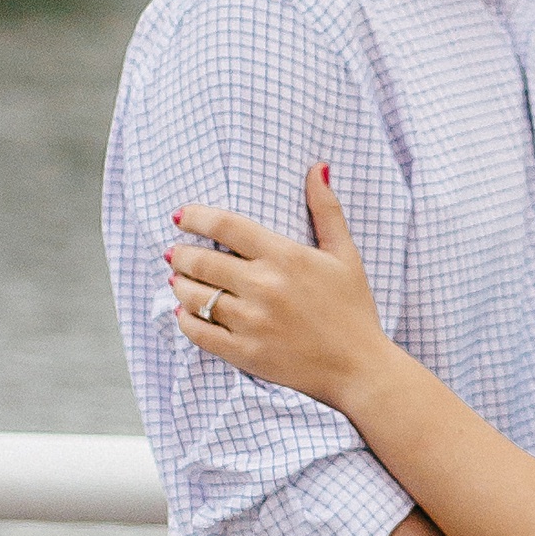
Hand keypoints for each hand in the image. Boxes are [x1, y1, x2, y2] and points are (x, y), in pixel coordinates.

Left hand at [167, 173, 391, 410]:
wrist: (359, 368)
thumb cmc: (353, 310)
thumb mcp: (345, 255)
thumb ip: (326, 209)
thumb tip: (318, 167)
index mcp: (285, 257)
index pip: (225, 225)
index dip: (195, 216)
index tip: (180, 217)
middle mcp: (264, 286)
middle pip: (201, 260)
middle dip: (180, 253)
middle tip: (175, 252)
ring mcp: (252, 322)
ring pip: (194, 296)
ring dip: (179, 285)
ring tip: (178, 280)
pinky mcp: (245, 353)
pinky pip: (199, 332)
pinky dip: (185, 320)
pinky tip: (185, 313)